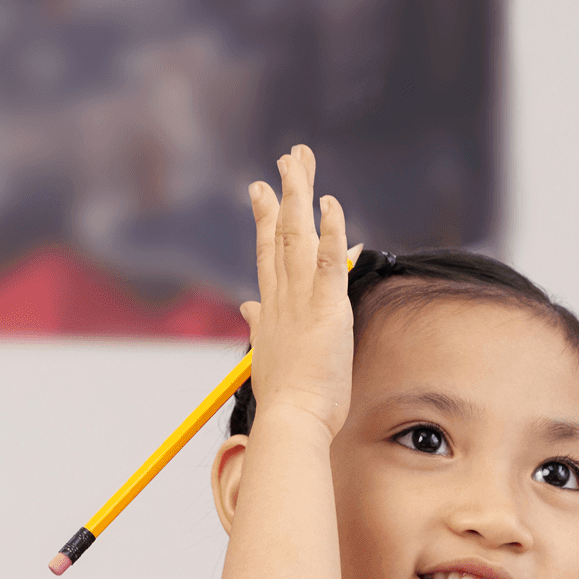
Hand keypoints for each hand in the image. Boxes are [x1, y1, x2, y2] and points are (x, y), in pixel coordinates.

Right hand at [240, 145, 353, 441]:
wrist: (291, 420)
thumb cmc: (286, 400)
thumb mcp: (269, 355)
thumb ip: (260, 326)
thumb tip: (247, 309)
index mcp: (270, 309)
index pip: (266, 254)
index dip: (264, 219)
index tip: (260, 190)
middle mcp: (281, 297)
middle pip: (280, 233)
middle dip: (284, 193)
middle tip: (288, 158)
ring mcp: (301, 300)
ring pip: (298, 236)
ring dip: (300, 195)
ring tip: (301, 160)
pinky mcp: (326, 308)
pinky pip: (330, 260)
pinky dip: (331, 230)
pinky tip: (331, 203)